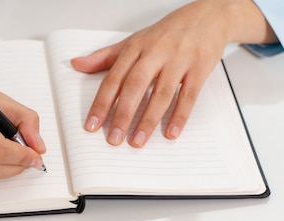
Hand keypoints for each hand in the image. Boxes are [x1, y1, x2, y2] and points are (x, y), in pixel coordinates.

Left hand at [71, 0, 275, 147]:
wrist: (207, 15)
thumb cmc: (167, 33)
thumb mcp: (133, 41)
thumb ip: (105, 57)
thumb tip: (77, 64)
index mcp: (136, 47)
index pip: (114, 78)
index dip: (101, 103)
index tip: (92, 125)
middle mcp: (156, 52)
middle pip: (135, 86)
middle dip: (123, 115)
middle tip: (114, 138)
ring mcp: (179, 60)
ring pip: (162, 93)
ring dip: (148, 120)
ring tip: (138, 141)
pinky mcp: (199, 67)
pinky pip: (189, 95)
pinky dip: (179, 116)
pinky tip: (170, 132)